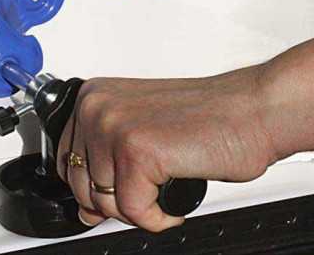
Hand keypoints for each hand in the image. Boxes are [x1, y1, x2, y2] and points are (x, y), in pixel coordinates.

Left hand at [57, 67, 275, 231]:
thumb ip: (105, 160)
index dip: (93, 186)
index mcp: (94, 96)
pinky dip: (158, 216)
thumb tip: (84, 209)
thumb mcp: (139, 128)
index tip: (119, 186)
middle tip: (148, 188)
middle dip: (117, 200)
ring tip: (163, 187)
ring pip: (104, 203)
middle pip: (81, 186)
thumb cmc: (203, 119)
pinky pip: (133, 212)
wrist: (248, 111)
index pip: (66, 160)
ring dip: (139, 208)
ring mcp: (113, 127)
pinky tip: (174, 196)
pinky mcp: (137, 152)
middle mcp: (97, 107)